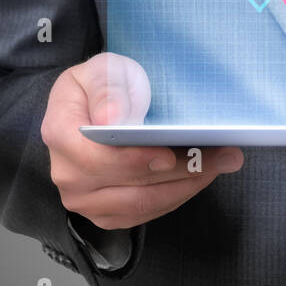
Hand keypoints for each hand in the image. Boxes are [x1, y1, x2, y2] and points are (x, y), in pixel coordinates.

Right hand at [40, 52, 242, 229]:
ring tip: (222, 163)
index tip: (170, 154)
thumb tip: (112, 118)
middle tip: (224, 154)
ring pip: (143, 203)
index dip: (136, 160)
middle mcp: (68, 175)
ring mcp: (85, 200)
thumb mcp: (99, 71)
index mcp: (61, 134)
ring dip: (187, 185)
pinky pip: (146, 213)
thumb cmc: (98, 88)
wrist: (89, 110)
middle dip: (182, 170)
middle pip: (130, 184)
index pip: (98, 158)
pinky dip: (177, 195)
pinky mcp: (106, 215)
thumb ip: (105, 90)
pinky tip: (201, 176)